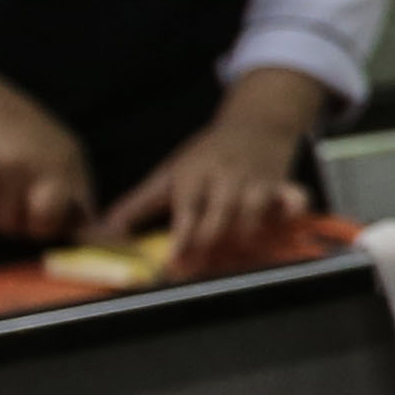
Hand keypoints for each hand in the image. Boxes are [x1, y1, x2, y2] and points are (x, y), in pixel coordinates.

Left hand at [99, 69, 334, 274]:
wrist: (255, 122)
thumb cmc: (205, 154)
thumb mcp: (169, 173)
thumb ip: (137, 205)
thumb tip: (103, 232)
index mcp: (192, 174)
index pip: (186, 213)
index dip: (181, 242)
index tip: (173, 267)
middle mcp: (223, 176)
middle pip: (218, 219)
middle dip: (208, 249)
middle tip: (198, 272)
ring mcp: (254, 179)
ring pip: (250, 216)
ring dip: (240, 241)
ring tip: (230, 260)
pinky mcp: (280, 182)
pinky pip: (292, 199)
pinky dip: (290, 210)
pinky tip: (281, 224)